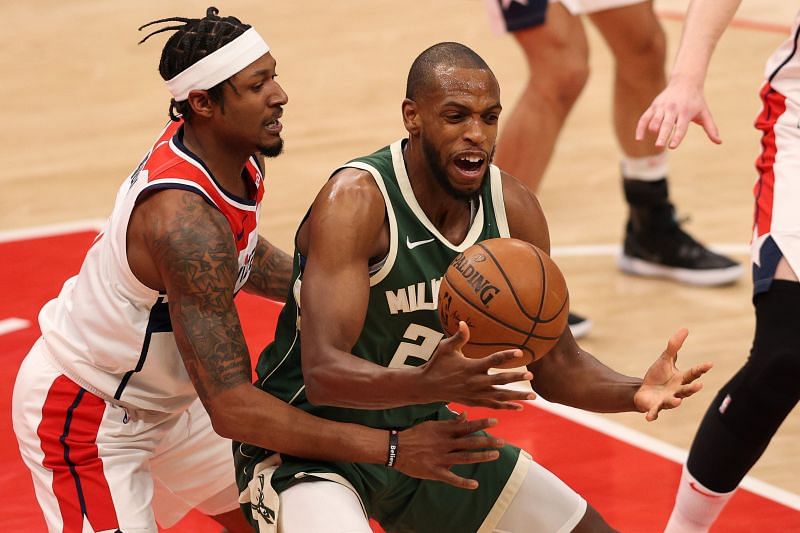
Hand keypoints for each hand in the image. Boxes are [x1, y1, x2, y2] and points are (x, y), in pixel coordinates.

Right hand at [394, 413, 503, 488]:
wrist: (396, 448)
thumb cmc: (415, 434)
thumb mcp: (432, 425)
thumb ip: (450, 422)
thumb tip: (465, 415)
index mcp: (444, 431)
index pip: (466, 427)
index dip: (481, 424)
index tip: (495, 421)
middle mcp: (444, 444)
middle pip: (469, 442)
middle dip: (487, 441)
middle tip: (502, 442)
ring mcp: (440, 458)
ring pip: (465, 458)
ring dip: (481, 457)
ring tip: (495, 455)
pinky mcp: (435, 471)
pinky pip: (451, 478)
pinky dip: (463, 482)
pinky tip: (475, 484)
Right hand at [421, 321, 535, 409]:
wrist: (428, 386)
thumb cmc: (437, 364)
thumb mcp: (445, 348)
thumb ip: (458, 337)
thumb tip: (464, 322)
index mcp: (471, 367)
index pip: (492, 360)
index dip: (506, 356)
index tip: (520, 352)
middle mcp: (475, 382)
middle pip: (500, 381)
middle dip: (516, 378)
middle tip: (531, 375)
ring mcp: (476, 394)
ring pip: (500, 396)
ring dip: (517, 397)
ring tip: (533, 396)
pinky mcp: (475, 402)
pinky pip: (493, 405)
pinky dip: (506, 407)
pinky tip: (519, 407)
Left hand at [633, 328, 712, 420]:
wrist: (644, 391)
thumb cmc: (658, 376)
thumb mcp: (665, 360)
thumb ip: (674, 347)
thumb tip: (685, 329)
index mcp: (681, 380)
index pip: (693, 374)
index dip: (701, 369)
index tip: (710, 364)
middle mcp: (676, 392)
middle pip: (686, 391)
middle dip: (692, 389)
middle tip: (699, 385)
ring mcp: (666, 401)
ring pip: (672, 402)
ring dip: (674, 402)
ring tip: (676, 401)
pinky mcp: (654, 408)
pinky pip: (654, 412)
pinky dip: (652, 415)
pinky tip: (649, 418)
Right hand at [635, 78, 719, 148]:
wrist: (685, 82)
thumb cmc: (696, 101)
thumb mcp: (705, 113)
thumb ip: (711, 128)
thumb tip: (719, 142)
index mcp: (685, 112)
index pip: (681, 127)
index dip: (677, 137)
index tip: (672, 146)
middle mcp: (673, 109)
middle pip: (666, 124)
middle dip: (662, 135)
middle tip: (659, 146)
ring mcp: (662, 107)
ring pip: (655, 121)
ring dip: (653, 130)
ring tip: (655, 138)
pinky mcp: (654, 106)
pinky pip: (644, 118)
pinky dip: (641, 128)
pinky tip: (639, 138)